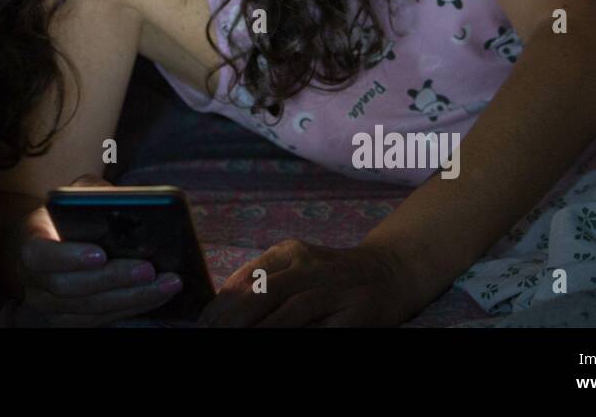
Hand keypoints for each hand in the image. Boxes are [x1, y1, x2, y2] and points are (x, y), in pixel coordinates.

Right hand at [8, 174, 184, 326]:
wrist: (52, 246)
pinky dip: (135, 307)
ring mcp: (52, 308)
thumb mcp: (75, 195)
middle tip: (148, 268)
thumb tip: (121, 200)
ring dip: (134, 297)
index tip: (100, 253)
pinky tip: (160, 293)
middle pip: (72, 288)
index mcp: (31, 245)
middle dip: (113, 279)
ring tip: (168, 282)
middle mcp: (36, 283)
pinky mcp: (72, 322)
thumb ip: (91, 191)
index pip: (40, 256)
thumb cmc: (69, 216)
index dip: (69, 257)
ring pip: (92, 309)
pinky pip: (104, 319)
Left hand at [196, 239, 411, 326]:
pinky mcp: (353, 313)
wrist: (391, 271)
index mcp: (290, 251)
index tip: (204, 324)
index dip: (222, 303)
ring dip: (258, 331)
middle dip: (232, 319)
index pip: (247, 277)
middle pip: (262, 293)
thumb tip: (222, 308)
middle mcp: (310, 266)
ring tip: (233, 342)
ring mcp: (333, 289)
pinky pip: (318, 330)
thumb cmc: (333, 276)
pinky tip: (276, 343)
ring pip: (288, 311)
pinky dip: (291, 336)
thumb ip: (265, 281)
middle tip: (212, 335)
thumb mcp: (297, 266)